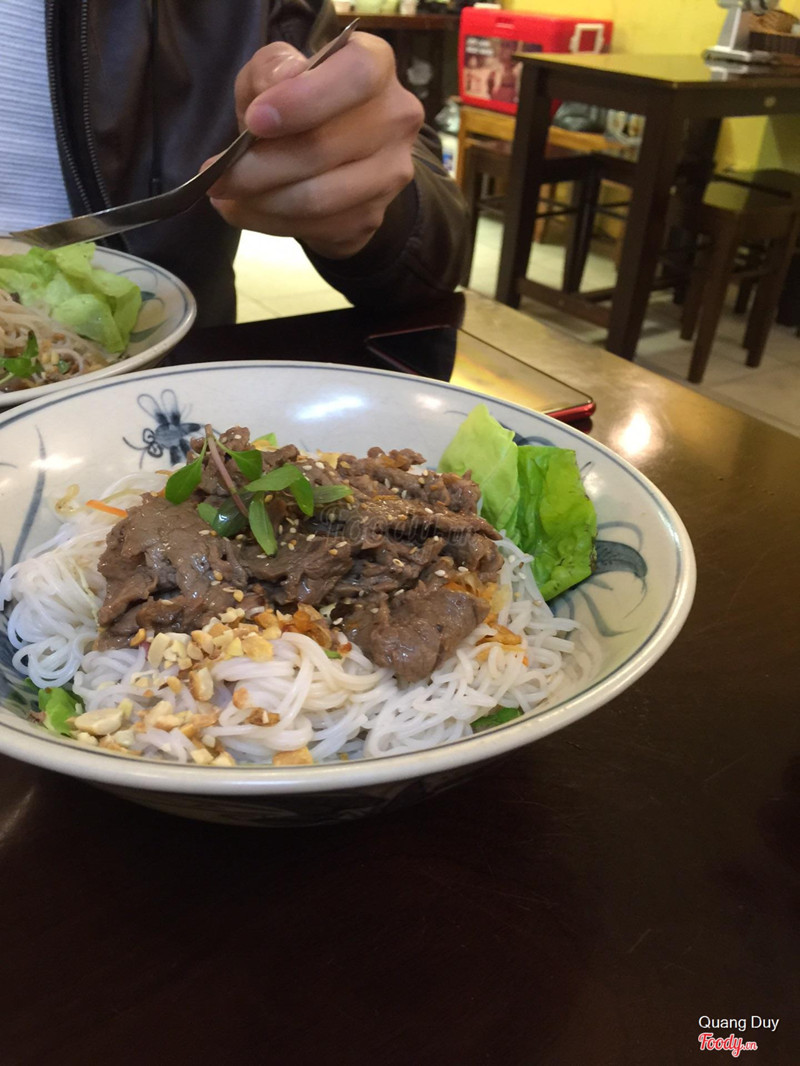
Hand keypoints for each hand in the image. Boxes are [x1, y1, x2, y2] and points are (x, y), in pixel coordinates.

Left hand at [205, 32, 423, 258]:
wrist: (337, 157)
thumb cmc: (301, 102)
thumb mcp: (276, 72)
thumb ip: (269, 70)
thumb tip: (271, 90)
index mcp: (375, 65)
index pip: (355, 77)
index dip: (305, 100)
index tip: (255, 121)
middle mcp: (395, 118)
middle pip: (324, 149)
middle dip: (259, 167)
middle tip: (217, 177)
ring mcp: (390, 174)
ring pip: (318, 198)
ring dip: (261, 202)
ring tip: (226, 196)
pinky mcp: (372, 217)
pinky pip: (316, 228)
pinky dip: (270, 223)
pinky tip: (248, 210)